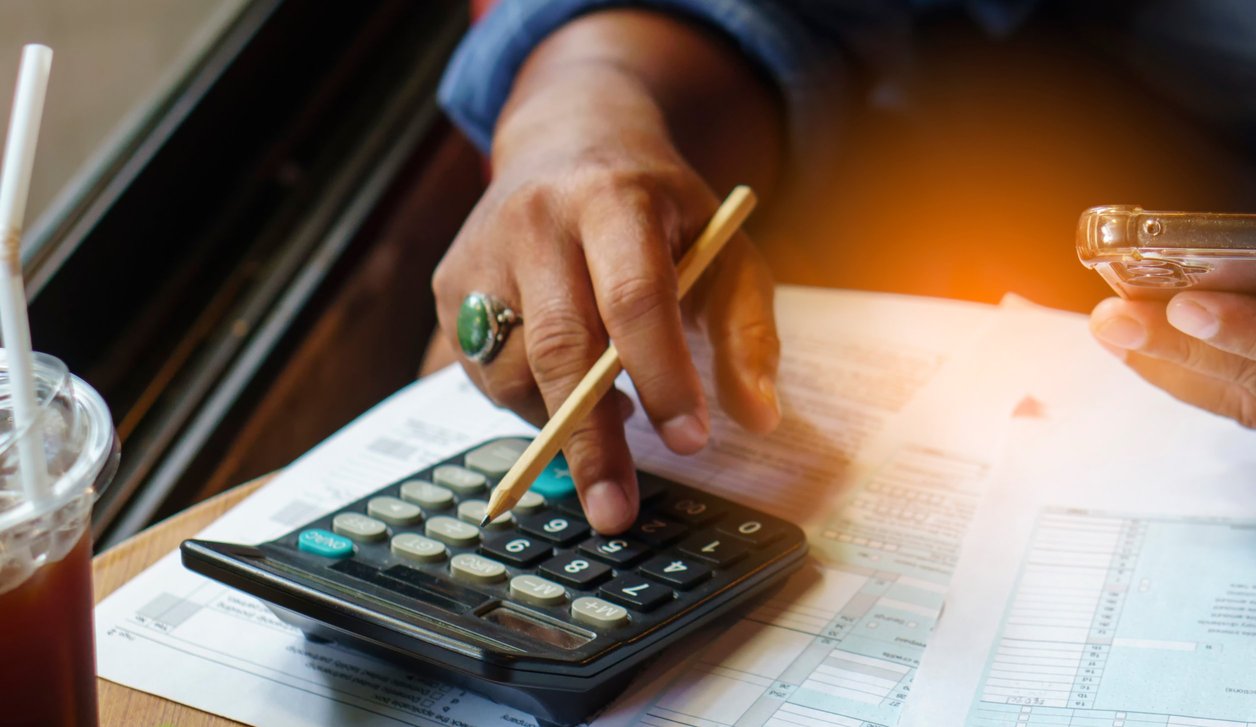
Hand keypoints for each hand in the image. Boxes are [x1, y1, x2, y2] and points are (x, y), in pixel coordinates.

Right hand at [433, 66, 779, 532]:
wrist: (568, 141)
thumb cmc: (660, 213)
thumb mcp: (725, 251)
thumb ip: (747, 333)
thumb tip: (758, 418)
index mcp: (614, 200)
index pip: (635, 298)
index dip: (663, 375)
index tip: (692, 442)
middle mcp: (537, 221)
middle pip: (562, 346)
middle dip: (593, 440)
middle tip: (617, 513)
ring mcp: (482, 252)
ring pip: (513, 370)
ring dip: (562, 424)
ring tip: (614, 424)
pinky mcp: (449, 284)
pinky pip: (484, 374)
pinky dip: (529, 405)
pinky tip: (569, 393)